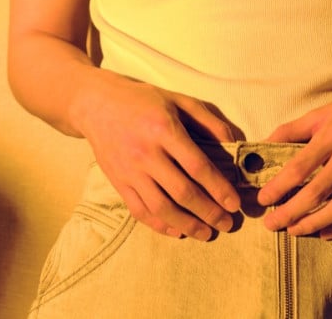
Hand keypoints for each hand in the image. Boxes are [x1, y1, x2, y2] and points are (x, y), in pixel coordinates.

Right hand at [73, 69, 241, 241]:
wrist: (96, 104)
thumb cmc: (143, 100)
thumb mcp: (178, 99)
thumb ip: (207, 120)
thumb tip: (233, 142)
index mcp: (164, 129)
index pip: (197, 166)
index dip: (218, 188)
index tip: (234, 203)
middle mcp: (146, 153)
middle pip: (182, 192)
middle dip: (209, 212)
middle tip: (227, 223)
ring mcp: (130, 171)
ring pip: (161, 208)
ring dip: (187, 225)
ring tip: (207, 233)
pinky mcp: (118, 183)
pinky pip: (140, 211)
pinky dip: (160, 225)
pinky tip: (178, 231)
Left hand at [256, 70, 331, 239]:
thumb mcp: (324, 111)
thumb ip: (294, 129)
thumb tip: (266, 144)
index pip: (299, 167)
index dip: (279, 187)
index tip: (263, 199)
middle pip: (317, 193)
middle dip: (290, 213)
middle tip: (271, 224)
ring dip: (313, 224)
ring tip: (293, 231)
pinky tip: (325, 232)